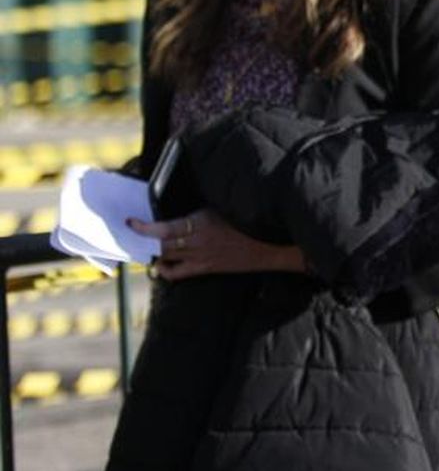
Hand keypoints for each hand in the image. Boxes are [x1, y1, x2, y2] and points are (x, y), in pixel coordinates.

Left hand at [128, 209, 305, 279]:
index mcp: (202, 223)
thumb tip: (184, 196)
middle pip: (161, 244)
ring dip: (154, 251)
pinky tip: (163, 264)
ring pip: (166, 257)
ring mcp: (202, 257)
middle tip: (134, 232)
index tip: (131, 222)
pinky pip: (178, 273)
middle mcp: (198, 242)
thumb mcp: (227, 203)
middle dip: (145, 239)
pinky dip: (165, 270)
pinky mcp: (208, 268)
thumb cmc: (253, 218)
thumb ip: (204, 204)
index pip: (164, 228)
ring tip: (145, 245)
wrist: (274, 245)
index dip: (144, 227)